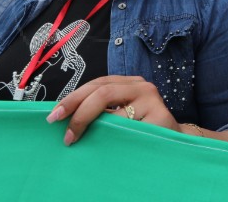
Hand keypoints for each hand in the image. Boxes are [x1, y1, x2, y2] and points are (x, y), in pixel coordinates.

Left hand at [46, 76, 180, 145]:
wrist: (173, 141)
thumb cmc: (141, 128)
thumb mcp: (122, 114)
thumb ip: (102, 109)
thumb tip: (65, 116)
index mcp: (129, 82)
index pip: (97, 83)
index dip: (73, 98)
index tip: (54, 115)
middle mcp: (142, 86)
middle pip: (103, 92)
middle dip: (78, 111)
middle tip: (64, 133)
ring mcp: (153, 100)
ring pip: (115, 113)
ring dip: (94, 130)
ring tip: (80, 141)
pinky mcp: (160, 118)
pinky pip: (130, 129)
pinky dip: (114, 137)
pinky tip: (105, 145)